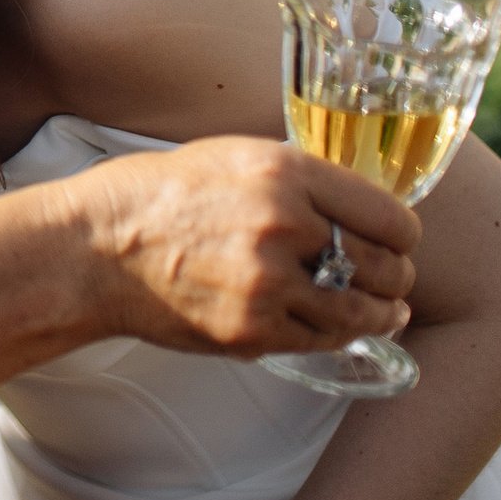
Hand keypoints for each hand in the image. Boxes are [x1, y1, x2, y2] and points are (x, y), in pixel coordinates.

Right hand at [68, 137, 418, 356]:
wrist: (97, 248)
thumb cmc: (162, 197)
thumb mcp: (236, 158)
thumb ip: (300, 182)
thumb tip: (358, 212)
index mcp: (284, 172)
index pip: (388, 215)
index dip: (403, 236)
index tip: (399, 242)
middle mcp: (283, 225)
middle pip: (384, 267)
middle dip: (396, 278)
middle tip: (394, 281)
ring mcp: (268, 283)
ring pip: (359, 312)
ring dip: (380, 315)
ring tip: (384, 313)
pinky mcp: (252, 330)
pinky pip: (319, 340)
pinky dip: (333, 336)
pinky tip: (333, 327)